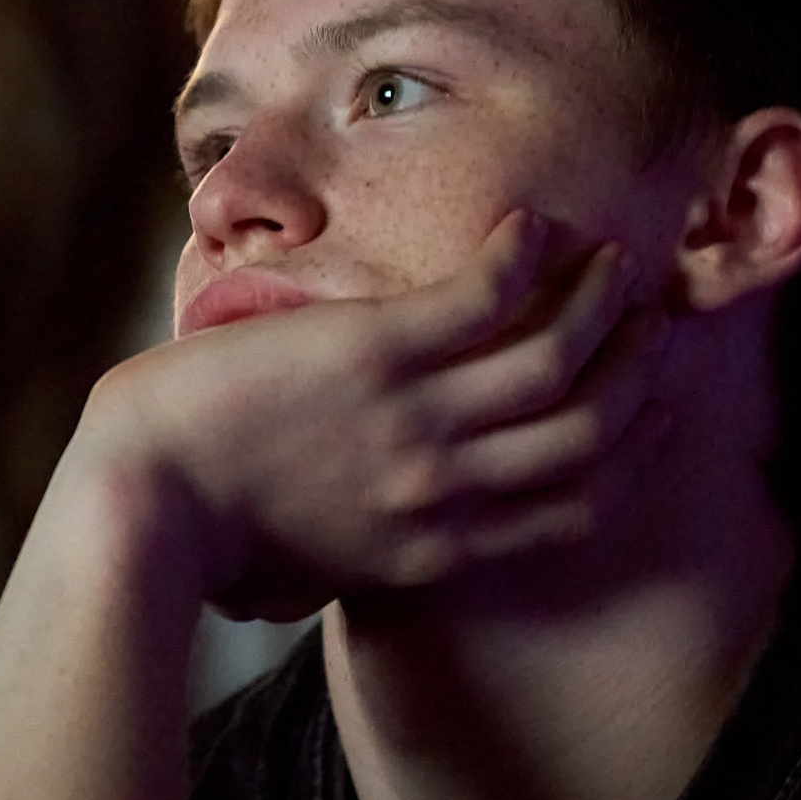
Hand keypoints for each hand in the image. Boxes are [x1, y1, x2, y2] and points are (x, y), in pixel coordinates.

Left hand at [77, 214, 677, 618]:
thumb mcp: (312, 572)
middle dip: (640, 370)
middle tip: (654, 317)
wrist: (140, 502)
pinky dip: (525, 257)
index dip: (636, 448)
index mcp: (437, 548)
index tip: (660, 402)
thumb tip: (342, 568)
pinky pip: (484, 298)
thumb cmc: (207, 535)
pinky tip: (532, 226)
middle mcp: (444, 489)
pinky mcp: (372, 353)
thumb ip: (364, 560)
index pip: (578, 503)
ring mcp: (414, 420)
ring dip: (601, 302)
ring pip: (556, 359)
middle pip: (589, 430)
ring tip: (614, 258)